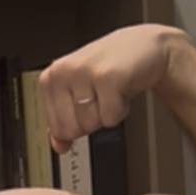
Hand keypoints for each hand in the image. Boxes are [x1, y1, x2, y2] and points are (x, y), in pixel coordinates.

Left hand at [39, 24, 180, 154]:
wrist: (145, 48)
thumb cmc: (110, 70)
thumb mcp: (80, 94)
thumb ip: (64, 121)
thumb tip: (58, 146)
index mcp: (50, 79)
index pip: (57, 129)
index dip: (78, 124)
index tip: (86, 104)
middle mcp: (62, 72)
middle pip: (72, 130)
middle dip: (92, 120)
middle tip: (102, 97)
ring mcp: (83, 72)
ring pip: (90, 124)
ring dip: (107, 113)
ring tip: (111, 91)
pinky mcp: (106, 77)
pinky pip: (110, 118)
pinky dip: (121, 110)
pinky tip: (122, 89)